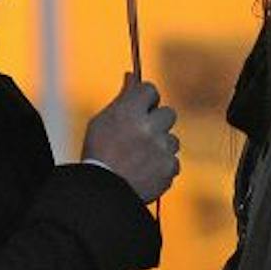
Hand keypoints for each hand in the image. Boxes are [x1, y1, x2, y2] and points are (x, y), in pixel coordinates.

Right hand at [83, 74, 180, 202]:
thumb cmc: (97, 154)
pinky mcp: (169, 168)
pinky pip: (173, 162)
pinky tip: (145, 172)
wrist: (102, 193)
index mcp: (129, 111)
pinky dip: (162, 167)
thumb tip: (131, 76)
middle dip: (157, 123)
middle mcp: (149, 127)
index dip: (146, 100)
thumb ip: (121, 98)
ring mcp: (161, 148)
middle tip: (140, 137)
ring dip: (160, 147)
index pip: (150, 90)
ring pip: (172, 140)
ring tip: (140, 160)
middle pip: (168, 113)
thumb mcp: (101, 122)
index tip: (140, 108)